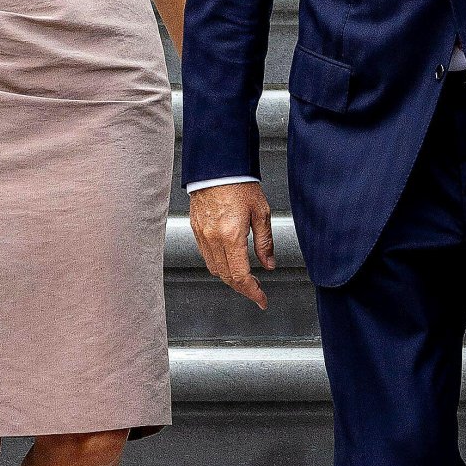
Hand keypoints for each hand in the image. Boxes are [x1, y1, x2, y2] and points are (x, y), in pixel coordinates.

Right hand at [189, 182, 274, 310]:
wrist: (217, 166)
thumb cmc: (239, 183)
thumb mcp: (261, 213)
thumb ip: (265, 242)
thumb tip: (269, 264)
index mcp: (231, 235)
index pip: (241, 276)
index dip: (252, 292)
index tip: (261, 299)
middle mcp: (213, 238)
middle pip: (227, 277)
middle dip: (242, 288)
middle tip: (256, 291)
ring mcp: (202, 235)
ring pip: (214, 269)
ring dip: (230, 278)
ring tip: (244, 277)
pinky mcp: (197, 229)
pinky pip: (206, 256)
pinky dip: (218, 265)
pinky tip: (229, 261)